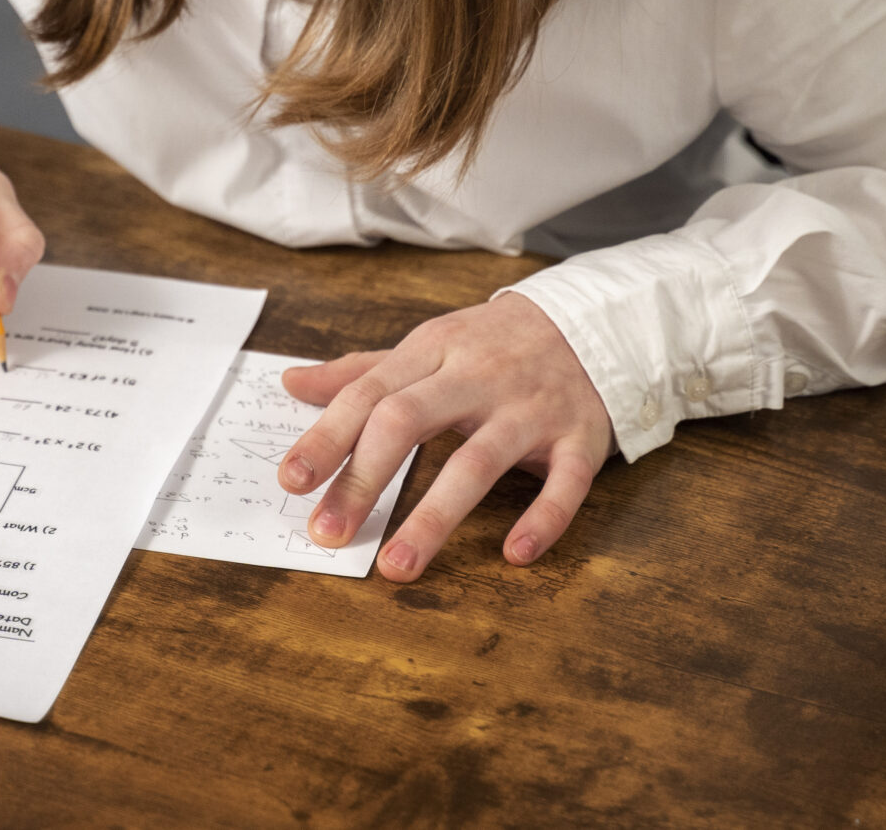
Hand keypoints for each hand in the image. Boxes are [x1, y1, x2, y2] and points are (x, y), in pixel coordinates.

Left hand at [278, 294, 610, 583]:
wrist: (593, 319)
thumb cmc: (494, 343)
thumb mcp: (430, 343)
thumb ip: (362, 371)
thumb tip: (292, 383)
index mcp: (434, 349)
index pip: (369, 394)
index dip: (327, 437)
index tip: (291, 481)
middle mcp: (479, 376)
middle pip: (409, 421)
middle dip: (364, 479)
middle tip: (327, 533)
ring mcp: (531, 408)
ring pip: (479, 462)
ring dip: (435, 516)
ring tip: (397, 565)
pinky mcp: (580, 438)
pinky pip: (565, 483)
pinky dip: (542, 518)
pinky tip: (514, 553)